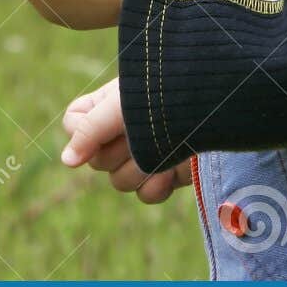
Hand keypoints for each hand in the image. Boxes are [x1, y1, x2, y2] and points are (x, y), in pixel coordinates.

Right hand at [58, 77, 191, 204]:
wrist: (221, 102)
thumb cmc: (168, 91)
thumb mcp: (123, 104)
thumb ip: (89, 130)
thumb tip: (66, 162)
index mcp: (107, 103)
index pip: (73, 124)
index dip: (86, 130)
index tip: (108, 122)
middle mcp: (121, 129)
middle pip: (95, 160)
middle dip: (120, 149)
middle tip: (143, 131)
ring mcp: (144, 153)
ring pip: (119, 182)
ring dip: (142, 168)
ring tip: (165, 147)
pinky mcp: (166, 173)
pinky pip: (146, 194)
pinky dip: (159, 184)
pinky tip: (176, 167)